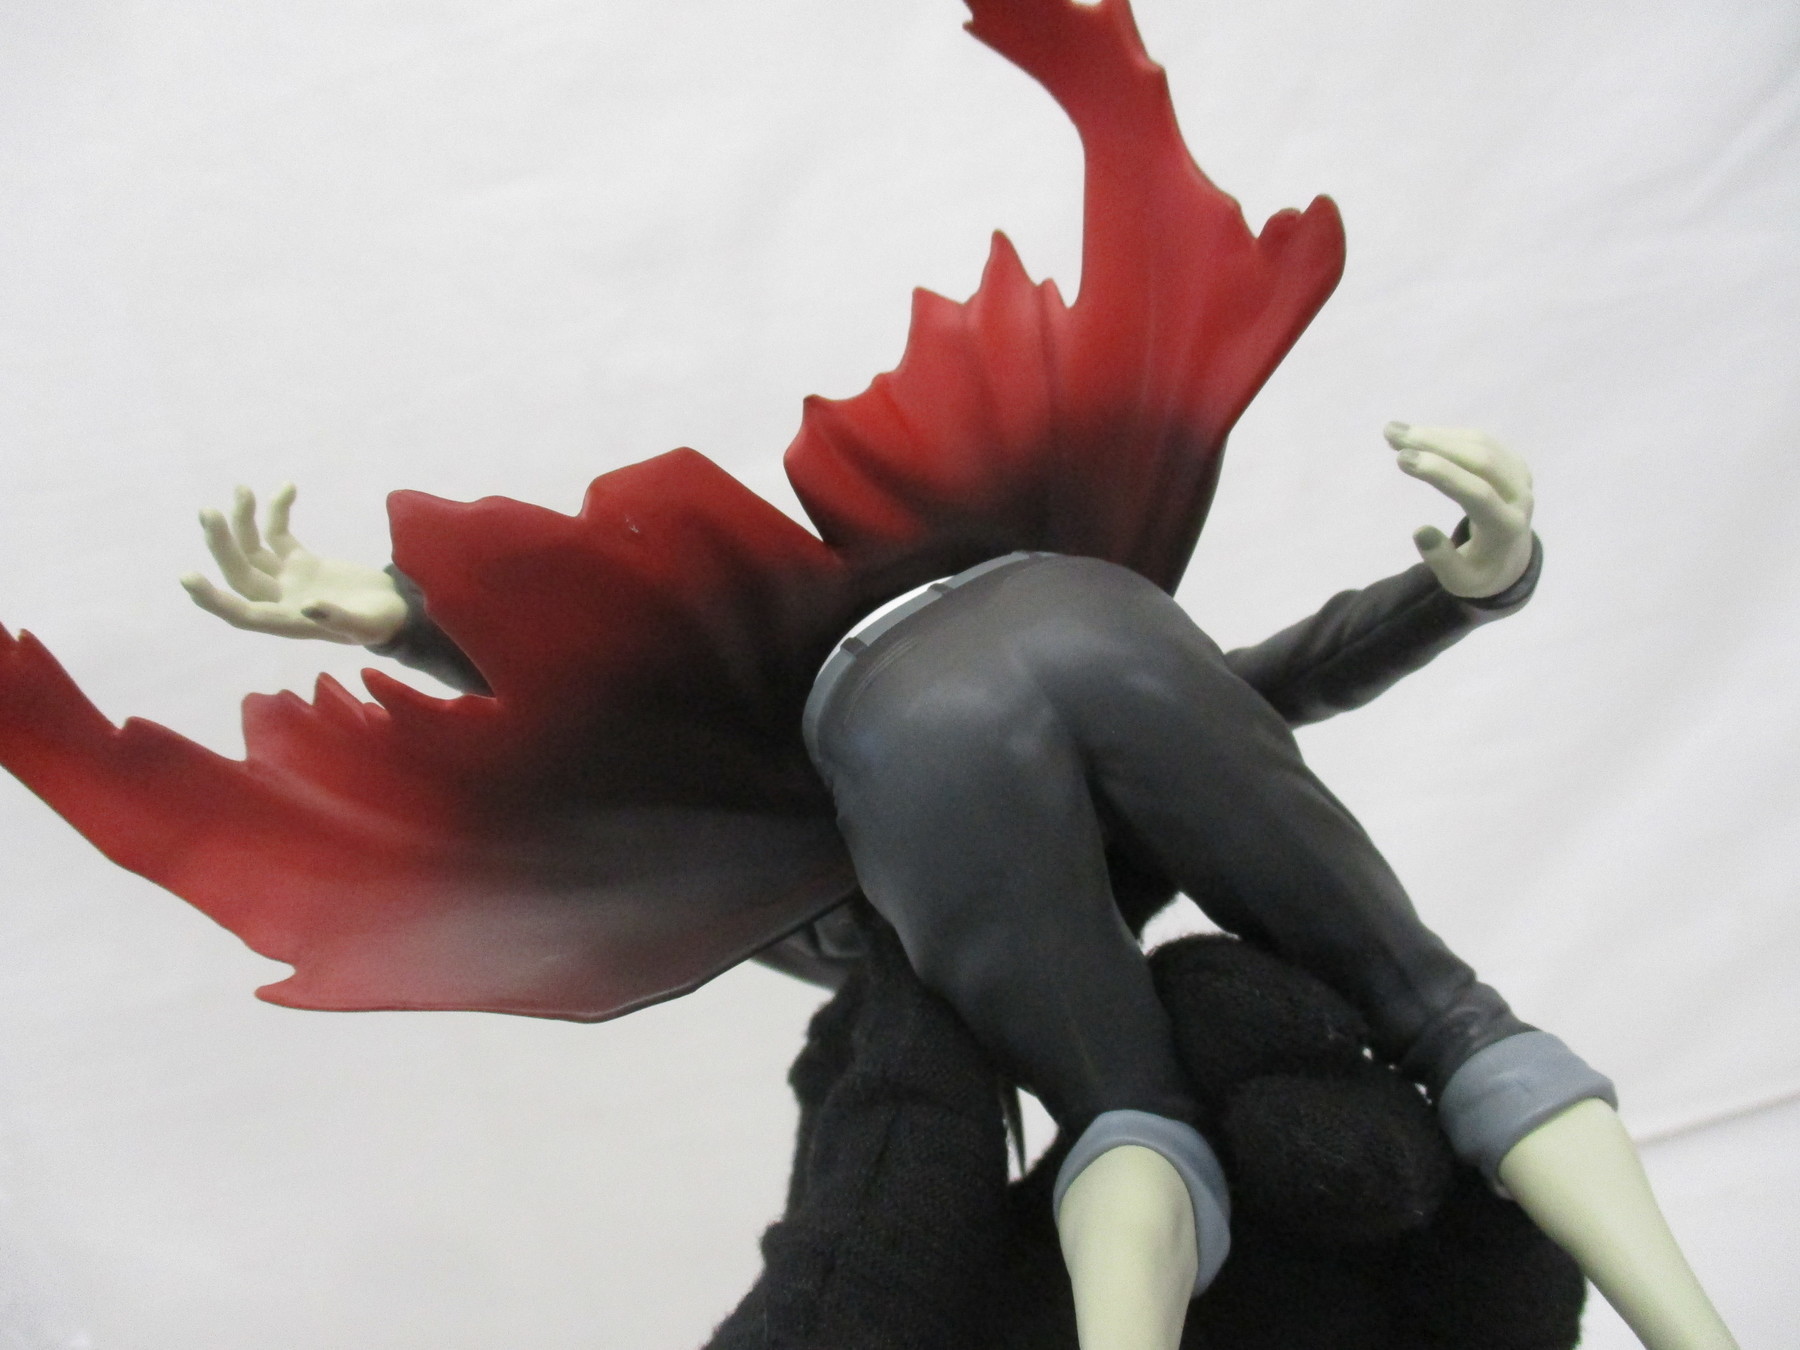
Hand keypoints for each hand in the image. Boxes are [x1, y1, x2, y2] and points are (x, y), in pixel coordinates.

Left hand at [179, 484, 406, 644]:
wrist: (398, 611)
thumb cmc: (382, 623)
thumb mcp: (365, 625)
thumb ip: (337, 617)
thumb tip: (307, 605)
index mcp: (289, 622)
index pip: (242, 613)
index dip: (214, 599)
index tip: (187, 579)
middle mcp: (281, 600)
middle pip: (240, 573)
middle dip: (221, 545)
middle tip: (208, 512)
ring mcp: (288, 579)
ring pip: (253, 550)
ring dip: (242, 522)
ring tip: (241, 489)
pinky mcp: (302, 562)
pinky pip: (279, 535)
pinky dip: (277, 512)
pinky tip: (287, 488)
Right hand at [1383, 423, 1533, 598]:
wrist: (1511, 560)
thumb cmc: (1479, 571)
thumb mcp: (1459, 581)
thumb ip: (1442, 560)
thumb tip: (1420, 531)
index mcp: (1507, 528)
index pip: (1477, 494)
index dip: (1440, 472)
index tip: (1402, 458)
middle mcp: (1520, 497)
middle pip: (1481, 461)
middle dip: (1434, 443)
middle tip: (1391, 434)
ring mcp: (1520, 477)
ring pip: (1480, 444)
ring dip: (1436, 434)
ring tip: (1395, 432)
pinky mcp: (1514, 464)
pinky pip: (1482, 442)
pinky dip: (1449, 435)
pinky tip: (1420, 435)